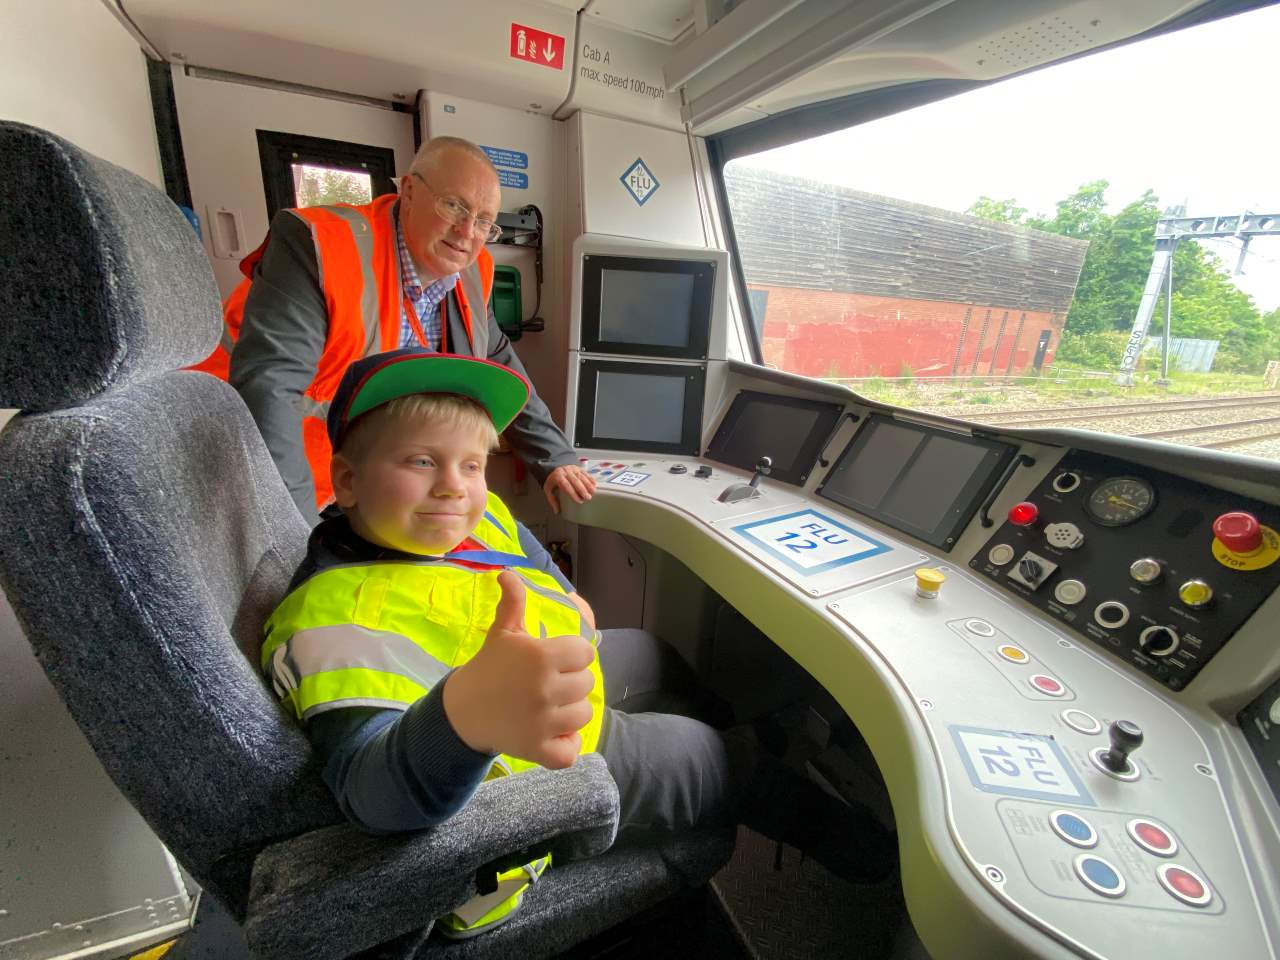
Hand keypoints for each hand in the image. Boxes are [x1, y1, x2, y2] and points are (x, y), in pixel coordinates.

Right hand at [443, 572, 595, 768]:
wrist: (461, 711)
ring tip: (551, 706)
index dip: (574, 655)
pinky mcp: (538, 750)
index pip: (585, 653)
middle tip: (549, 683)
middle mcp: (545, 688)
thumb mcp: (502, 633)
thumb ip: (513, 602)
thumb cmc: (488, 668)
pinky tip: (554, 734)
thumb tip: (508, 573)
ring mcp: (543, 722)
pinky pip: (571, 751)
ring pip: (583, 715)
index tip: (557, 659)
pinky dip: (567, 745)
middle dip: (572, 682)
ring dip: (571, 712)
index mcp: (540, 657)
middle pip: (587, 684)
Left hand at [543, 464, 596, 514]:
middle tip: (588, 497)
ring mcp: (572, 468)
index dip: (573, 493)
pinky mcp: (577, 468)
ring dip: (588, 484)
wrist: (552, 470)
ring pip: (581, 476)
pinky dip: (590, 478)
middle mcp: (565, 471)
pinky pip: (584, 472)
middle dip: (582, 489)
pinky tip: (594, 484)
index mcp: (557, 477)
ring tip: (593, 492)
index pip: (566, 485)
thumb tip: (557, 512)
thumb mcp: (548, 490)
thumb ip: (553, 501)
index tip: (579, 500)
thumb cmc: (552, 482)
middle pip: (575, 480)